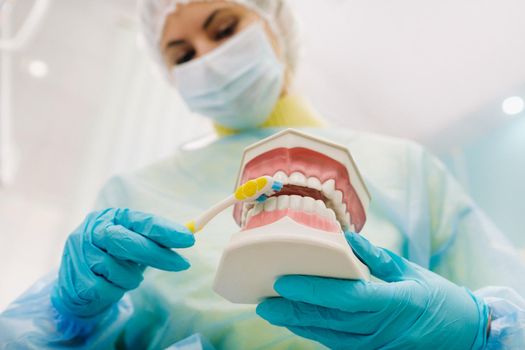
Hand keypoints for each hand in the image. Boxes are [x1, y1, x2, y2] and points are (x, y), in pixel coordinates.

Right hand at [51, 208, 194, 319]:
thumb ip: (154, 239)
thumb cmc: (112, 258)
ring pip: (120, 270)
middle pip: (130, 242)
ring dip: (131, 278)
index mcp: (111, 216)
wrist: (75, 284)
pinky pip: (108, 289)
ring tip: (125, 277)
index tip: (189, 239)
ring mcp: (81, 254)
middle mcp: (93, 230)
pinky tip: (110, 286)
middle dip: (158, 255)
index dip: (167, 230)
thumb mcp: (132, 243)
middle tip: (183, 264)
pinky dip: (116, 291)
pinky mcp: (76, 278)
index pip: (142, 221)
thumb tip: (187, 235)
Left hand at [257, 232, 488, 349]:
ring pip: (329, 335)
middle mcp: (379, 329)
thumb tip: (347, 239)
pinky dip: (315, 334)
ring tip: (271, 312)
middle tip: (262, 301)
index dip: (311, 290)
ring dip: (298, 324)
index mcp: (391, 303)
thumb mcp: (412, 273)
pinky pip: (338, 344)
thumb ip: (378, 259)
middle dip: (292, 311)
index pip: (343, 297)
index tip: (283, 281)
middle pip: (328, 320)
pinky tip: (297, 324)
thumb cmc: (441, 300)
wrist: (466, 335)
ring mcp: (374, 346)